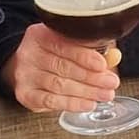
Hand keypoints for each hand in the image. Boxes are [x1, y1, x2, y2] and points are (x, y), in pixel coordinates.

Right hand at [3, 22, 119, 114]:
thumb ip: (92, 49)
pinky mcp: (25, 94)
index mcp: (39, 35)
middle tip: (111, 83)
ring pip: (58, 85)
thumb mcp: (69, 44)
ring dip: (86, 92)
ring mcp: (24, 75)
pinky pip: (50, 101)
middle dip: (91, 77)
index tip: (103, 65)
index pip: (63, 45)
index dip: (85, 56)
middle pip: (63, 67)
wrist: (26, 68)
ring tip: (105, 95)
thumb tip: (114, 57)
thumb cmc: (53, 55)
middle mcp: (29, 54)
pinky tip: (87, 104)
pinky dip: (71, 104)